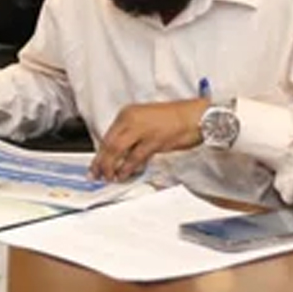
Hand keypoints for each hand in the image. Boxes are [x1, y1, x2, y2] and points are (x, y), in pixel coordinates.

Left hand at [92, 99, 207, 181]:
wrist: (198, 116)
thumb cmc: (175, 119)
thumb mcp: (146, 122)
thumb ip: (131, 135)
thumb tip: (119, 153)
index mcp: (127, 113)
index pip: (107, 136)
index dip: (99, 153)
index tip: (95, 165)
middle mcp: (131, 119)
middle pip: (108, 144)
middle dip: (101, 162)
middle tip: (96, 174)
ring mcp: (142, 129)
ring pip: (118, 151)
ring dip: (112, 167)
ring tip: (110, 177)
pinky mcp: (154, 140)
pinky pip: (135, 157)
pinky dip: (127, 168)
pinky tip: (124, 174)